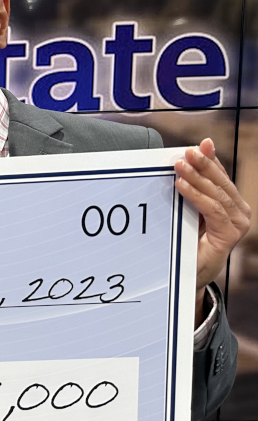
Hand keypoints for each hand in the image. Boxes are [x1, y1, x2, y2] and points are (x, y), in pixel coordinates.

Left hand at [174, 139, 251, 322]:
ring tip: (180, 165)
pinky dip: (195, 195)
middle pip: (220, 183)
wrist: (189, 276)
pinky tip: (182, 185)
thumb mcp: (188, 214)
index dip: (211, 160)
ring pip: (216, 194)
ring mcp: (238, 222)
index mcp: (231, 204)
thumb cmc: (187, 245)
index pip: (220, 178)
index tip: (200, 145)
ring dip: (197, 177)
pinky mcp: (231, 233)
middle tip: (187, 151)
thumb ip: (190, 193)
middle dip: (203, 165)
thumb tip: (182, 166)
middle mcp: (239, 212)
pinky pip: (212, 209)